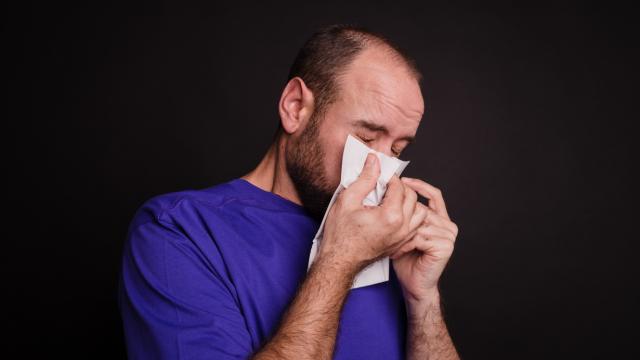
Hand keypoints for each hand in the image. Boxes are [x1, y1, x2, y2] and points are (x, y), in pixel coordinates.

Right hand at [316, 153, 427, 273]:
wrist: (339, 261)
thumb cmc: (340, 235)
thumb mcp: (347, 200)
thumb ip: (364, 179)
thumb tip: (374, 161)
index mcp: (390, 216)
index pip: (399, 186)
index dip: (389, 176)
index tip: (379, 174)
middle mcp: (401, 227)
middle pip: (412, 197)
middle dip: (400, 187)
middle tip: (384, 184)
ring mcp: (403, 237)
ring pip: (419, 212)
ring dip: (408, 201)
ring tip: (391, 198)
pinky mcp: (401, 243)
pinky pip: (415, 225)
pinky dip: (409, 215)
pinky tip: (394, 212)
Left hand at [390, 178, 458, 303]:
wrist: (414, 285)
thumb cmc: (406, 259)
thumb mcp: (403, 231)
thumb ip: (403, 214)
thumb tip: (389, 193)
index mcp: (440, 219)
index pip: (434, 194)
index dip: (419, 186)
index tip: (402, 181)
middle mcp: (447, 225)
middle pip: (422, 208)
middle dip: (401, 215)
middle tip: (385, 224)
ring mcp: (448, 235)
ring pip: (419, 222)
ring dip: (401, 234)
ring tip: (391, 244)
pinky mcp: (445, 246)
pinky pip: (419, 236)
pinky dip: (406, 244)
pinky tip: (398, 252)